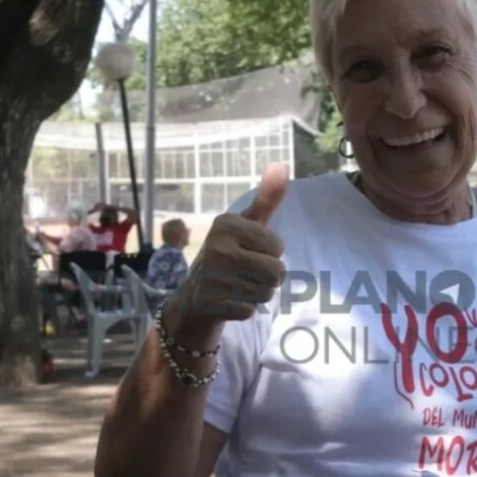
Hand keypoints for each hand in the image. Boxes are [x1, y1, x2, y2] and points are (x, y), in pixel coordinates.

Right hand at [164, 164, 288, 345]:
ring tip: (239, 285)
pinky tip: (229, 300)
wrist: (194, 293)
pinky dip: (244, 308)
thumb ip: (267, 198)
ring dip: (258, 292)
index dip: (271, 252)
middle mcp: (217, 248)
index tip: (251, 251)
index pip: (278, 246)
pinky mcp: (211, 304)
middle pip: (277, 272)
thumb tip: (281, 166)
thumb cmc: (229, 252)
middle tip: (248, 272)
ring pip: (266, 293)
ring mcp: (213, 278)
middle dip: (269, 276)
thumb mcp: (246, 224)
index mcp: (226, 224)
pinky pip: (250, 310)